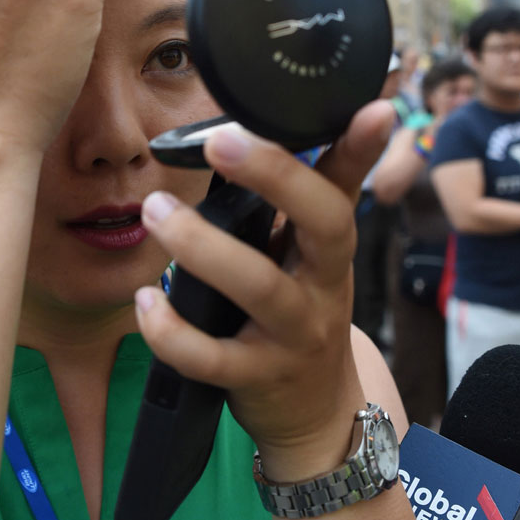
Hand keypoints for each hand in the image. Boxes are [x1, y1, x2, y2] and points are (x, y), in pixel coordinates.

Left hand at [134, 100, 395, 478]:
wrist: (316, 413)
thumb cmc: (301, 312)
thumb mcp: (309, 257)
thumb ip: (294, 197)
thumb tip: (260, 123)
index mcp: (331, 247)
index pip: (348, 186)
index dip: (362, 148)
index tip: (374, 107)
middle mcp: (324, 286)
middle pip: (325, 224)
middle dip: (275, 177)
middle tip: (219, 140)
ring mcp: (294, 334)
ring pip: (259, 286)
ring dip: (201, 246)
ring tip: (155, 210)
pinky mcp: (256, 377)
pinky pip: (210, 357)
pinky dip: (171, 330)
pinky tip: (145, 300)